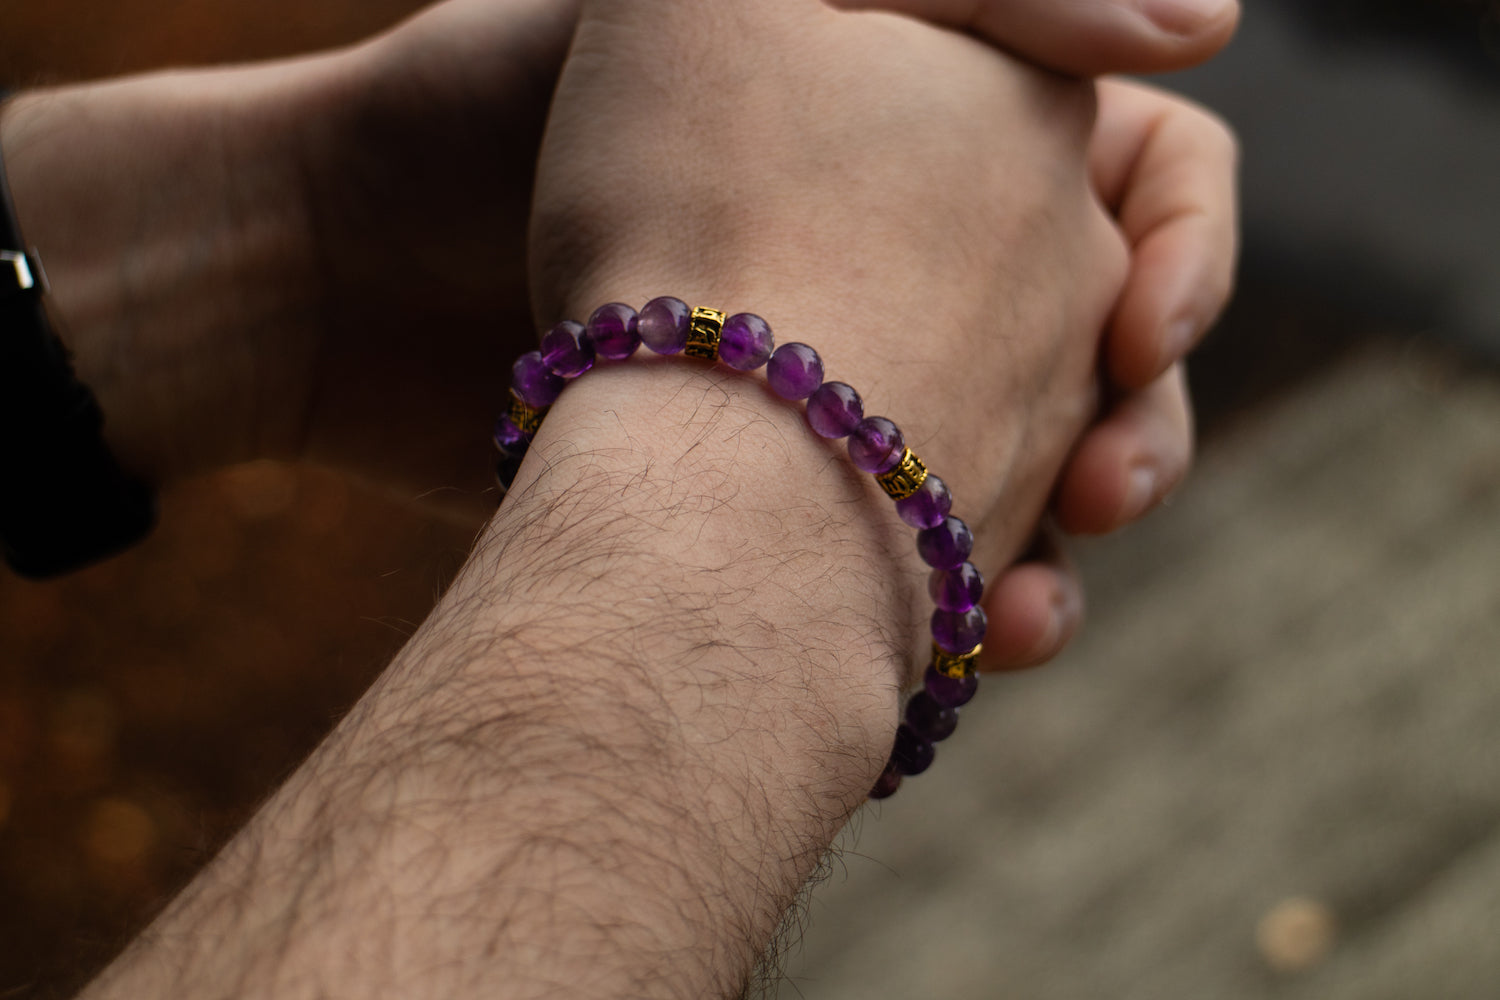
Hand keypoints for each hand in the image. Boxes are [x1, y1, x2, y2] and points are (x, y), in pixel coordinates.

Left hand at [0, 0, 1231, 532]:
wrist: (339, 273)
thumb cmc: (496, 102)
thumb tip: (1219, 19)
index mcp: (925, 131)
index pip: (1145, 187)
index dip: (1185, 255)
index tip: (1143, 325)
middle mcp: (902, 254)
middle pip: (1113, 348)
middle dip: (1141, 426)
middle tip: (1106, 490)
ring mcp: (846, 378)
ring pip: (1038, 469)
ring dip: (1069, 534)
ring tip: (1031, 601)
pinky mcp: (781, 487)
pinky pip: (927, 559)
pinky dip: (969, 606)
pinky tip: (979, 637)